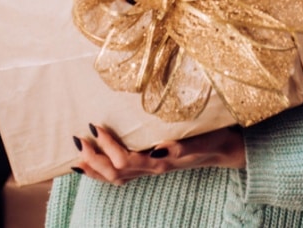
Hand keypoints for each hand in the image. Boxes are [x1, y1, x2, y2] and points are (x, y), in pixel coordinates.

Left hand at [73, 124, 245, 185]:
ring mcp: (150, 170)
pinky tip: (95, 163)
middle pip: (114, 173)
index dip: (108, 147)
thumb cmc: (213, 139)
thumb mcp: (201, 140)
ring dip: (95, 168)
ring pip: (115, 177)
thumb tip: (158, 148)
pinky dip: (104, 171)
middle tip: (79, 140)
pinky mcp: (150, 166)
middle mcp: (152, 169)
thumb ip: (181, 145)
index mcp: (161, 163)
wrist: (224, 149)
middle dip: (94, 159)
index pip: (125, 160)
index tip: (96, 126)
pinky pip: (122, 175)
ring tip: (78, 156)